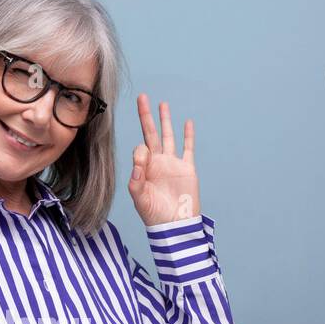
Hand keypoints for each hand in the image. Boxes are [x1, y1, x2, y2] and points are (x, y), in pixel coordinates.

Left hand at [127, 93, 200, 227]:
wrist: (175, 226)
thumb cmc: (155, 216)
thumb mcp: (140, 200)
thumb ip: (136, 181)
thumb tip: (140, 159)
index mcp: (144, 169)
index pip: (140, 149)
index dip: (141, 152)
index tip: (144, 161)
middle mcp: (157, 163)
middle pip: (151, 134)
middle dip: (146, 116)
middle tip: (142, 97)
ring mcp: (173, 164)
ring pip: (168, 136)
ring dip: (165, 120)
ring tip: (162, 104)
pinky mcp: (187, 168)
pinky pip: (188, 148)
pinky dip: (188, 135)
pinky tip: (187, 122)